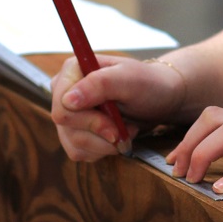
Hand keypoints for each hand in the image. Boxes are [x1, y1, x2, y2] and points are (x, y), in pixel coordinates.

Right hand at [51, 55, 186, 160]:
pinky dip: (101, 150)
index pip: (62, 104)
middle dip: (100, 132)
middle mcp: (65, 89)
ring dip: (104, 143)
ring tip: (126, 130)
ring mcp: (69, 112)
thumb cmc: (148, 84)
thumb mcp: (130, 79)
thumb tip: (67, 101)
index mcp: (73, 69)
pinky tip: (117, 138)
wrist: (160, 99)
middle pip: (65, 125)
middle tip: (126, 128)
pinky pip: (78, 152)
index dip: (87, 119)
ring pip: (72, 142)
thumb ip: (99, 84)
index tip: (114, 123)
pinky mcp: (75, 131)